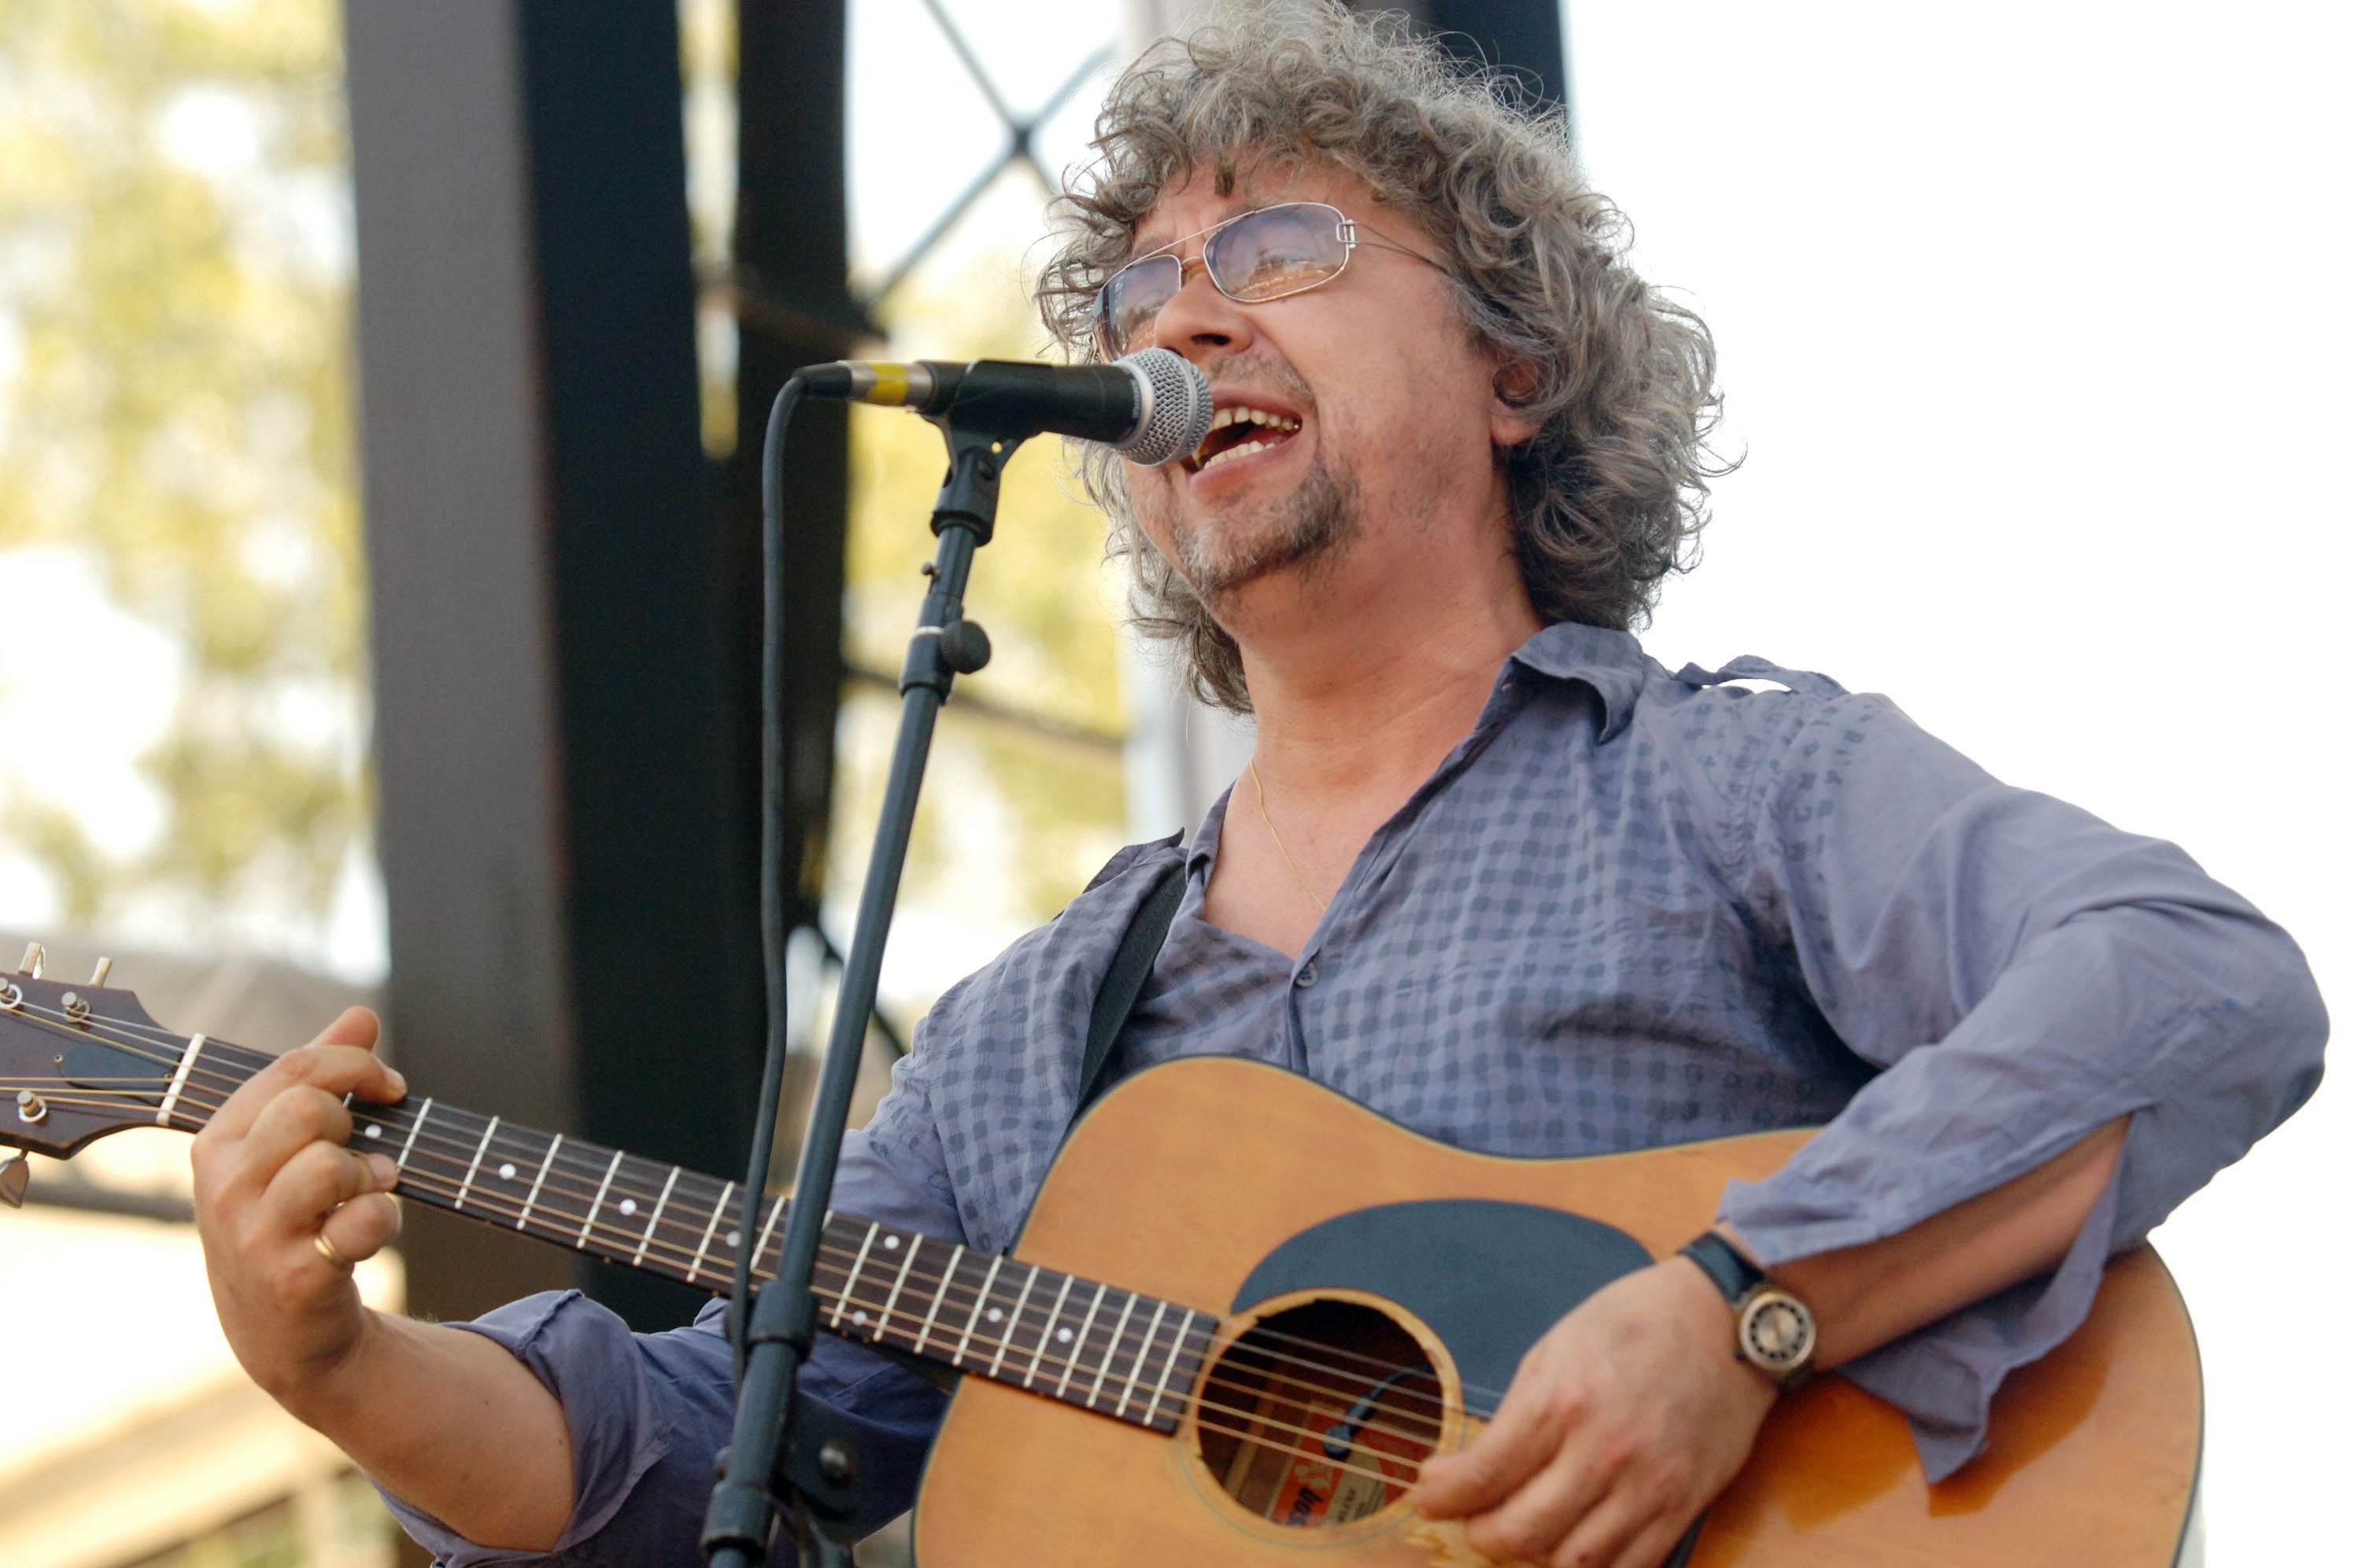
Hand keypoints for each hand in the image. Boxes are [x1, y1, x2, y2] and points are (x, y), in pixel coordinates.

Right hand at [191, 1007, 407, 1415]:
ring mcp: (254, 1235)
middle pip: (307, 1108)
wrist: (283, 1333)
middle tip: (365, 1148)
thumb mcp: (287, 1149)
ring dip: (371, 1174)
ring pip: (330, 1163)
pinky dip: (385, 1219)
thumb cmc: (290, 1224)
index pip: (292, 1069)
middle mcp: (226, 1186)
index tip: (388, 1084)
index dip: (356, 1064)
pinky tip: (369, 1231)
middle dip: (354, 1119)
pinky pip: (361, 1221)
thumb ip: (322, 1078)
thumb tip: (360, 1016)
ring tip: (365, 1192)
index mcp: (220, 1141)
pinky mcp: (294, 1277)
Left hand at [1411, 1256, 1777, 1566]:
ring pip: (1574, 1562)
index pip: (1484, 1476)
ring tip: (1523, 1533)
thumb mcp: (1555, 1351)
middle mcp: (1604, 1451)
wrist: (1724, 1321)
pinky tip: (1572, 1546)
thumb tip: (1466, 1471)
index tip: (1426, 1496)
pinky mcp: (1685, 1505)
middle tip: (1474, 1521)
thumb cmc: (1634, 1325)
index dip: (1442, 1498)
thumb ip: (1515, 1419)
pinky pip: (1632, 1566)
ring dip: (1535, 1558)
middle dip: (1483, 1535)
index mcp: (1562, 1402)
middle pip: (1522, 1532)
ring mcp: (1649, 1485)